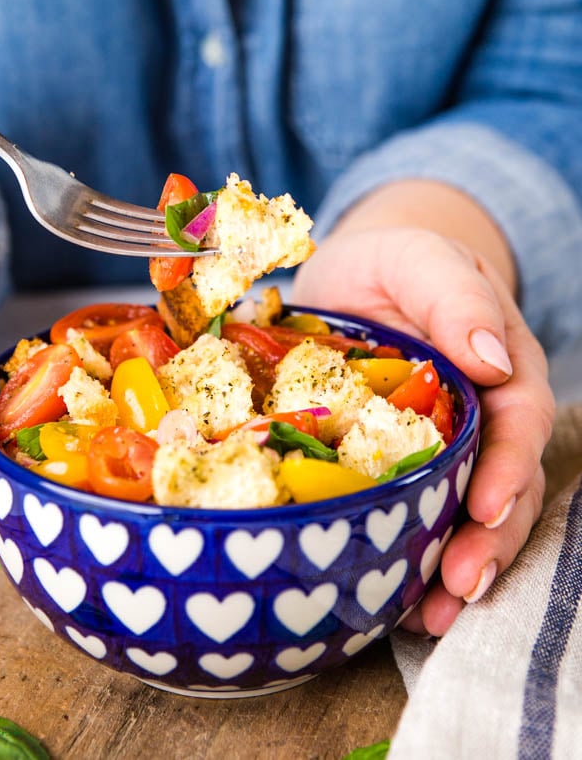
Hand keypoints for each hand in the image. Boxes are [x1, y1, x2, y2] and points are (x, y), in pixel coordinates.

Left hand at [292, 223, 553, 635]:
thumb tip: (492, 359)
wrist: (356, 276)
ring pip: (471, 515)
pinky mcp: (407, 467)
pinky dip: (418, 561)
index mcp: (500, 363)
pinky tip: (399, 603)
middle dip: (490, 540)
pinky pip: (425, 516)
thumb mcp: (417, 258)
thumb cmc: (391, 263)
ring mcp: (449, 447)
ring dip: (459, 567)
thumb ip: (454, 295)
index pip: (519, 421)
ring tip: (430, 618)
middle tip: (459, 588)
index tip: (487, 508)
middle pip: (506, 484)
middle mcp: (486, 414)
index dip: (509, 467)